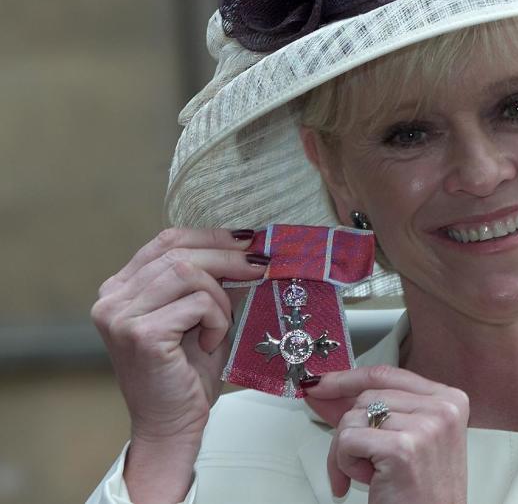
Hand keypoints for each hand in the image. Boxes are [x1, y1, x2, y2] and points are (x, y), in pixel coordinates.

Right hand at [90, 228, 266, 500]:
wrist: (172, 425)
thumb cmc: (188, 372)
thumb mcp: (199, 314)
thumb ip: (210, 281)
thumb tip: (249, 246)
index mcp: (121, 288)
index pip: (167, 241)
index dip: (210, 236)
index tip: (247, 238)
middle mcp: (112, 298)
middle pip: (179, 253)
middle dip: (228, 256)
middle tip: (263, 264)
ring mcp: (121, 315)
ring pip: (190, 273)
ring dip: (221, 297)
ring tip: (222, 324)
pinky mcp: (141, 333)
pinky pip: (199, 303)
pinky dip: (217, 320)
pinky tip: (211, 343)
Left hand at [303, 365, 469, 503]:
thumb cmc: (420, 493)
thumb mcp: (402, 441)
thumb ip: (370, 411)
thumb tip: (325, 390)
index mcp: (449, 400)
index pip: (387, 374)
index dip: (348, 378)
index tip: (322, 383)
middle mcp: (443, 408)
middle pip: (366, 396)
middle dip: (349, 430)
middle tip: (358, 462)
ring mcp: (425, 426)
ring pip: (353, 417)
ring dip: (347, 452)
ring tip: (371, 474)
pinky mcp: (403, 448)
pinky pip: (347, 440)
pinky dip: (344, 464)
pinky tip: (365, 480)